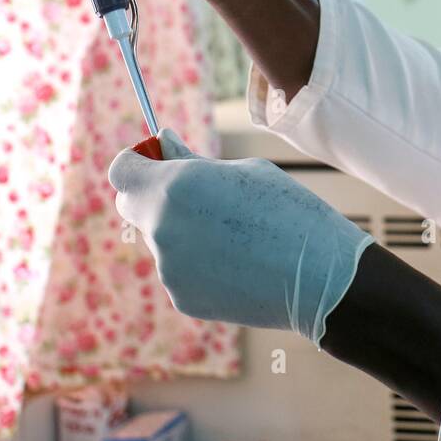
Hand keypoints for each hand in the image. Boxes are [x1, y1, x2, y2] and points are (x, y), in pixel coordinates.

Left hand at [108, 130, 374, 341]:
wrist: (319, 277)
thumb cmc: (288, 210)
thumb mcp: (243, 172)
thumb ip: (193, 161)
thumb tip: (165, 142)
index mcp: (174, 186)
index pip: (122, 171)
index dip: (138, 161)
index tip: (159, 159)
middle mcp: (161, 228)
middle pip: (133, 206)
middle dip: (154, 195)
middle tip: (197, 195)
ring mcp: (168, 268)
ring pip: (162, 240)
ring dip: (184, 232)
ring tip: (236, 235)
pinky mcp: (182, 298)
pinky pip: (179, 271)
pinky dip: (199, 264)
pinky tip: (238, 263)